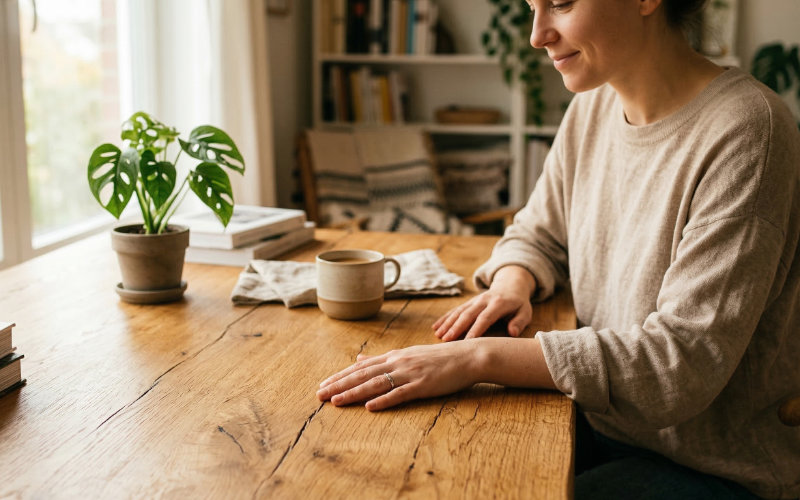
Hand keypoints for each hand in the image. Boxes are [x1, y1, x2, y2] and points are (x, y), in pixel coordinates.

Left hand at [316, 342, 479, 410]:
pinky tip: (371, 407)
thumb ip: (382, 359)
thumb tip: (359, 359)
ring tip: (336, 402)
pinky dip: (384, 400)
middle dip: (340, 385)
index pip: (361, 368)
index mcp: (393, 356)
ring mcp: (410, 374)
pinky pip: (401, 394)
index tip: (322, 386)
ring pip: (376, 384)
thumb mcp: (407, 355)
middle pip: (363, 375)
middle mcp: (398, 362)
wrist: (467, 356)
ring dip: (354, 393)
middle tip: (319, 395)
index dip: (340, 377)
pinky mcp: (423, 385)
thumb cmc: (438, 358)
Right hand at [433, 265, 535, 341]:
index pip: (485, 318)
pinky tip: (436, 327)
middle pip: (468, 314)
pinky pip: (455, 310)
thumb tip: (512, 332)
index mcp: (498, 303)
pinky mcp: (469, 302)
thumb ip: (520, 321)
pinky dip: (445, 318)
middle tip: (446, 340)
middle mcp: (483, 300)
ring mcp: (474, 300)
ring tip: (438, 335)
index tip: (467, 342)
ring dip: (447, 323)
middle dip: (456, 327)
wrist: (510, 285)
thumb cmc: (519, 304)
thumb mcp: (526, 311)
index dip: (475, 330)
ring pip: (459, 312)